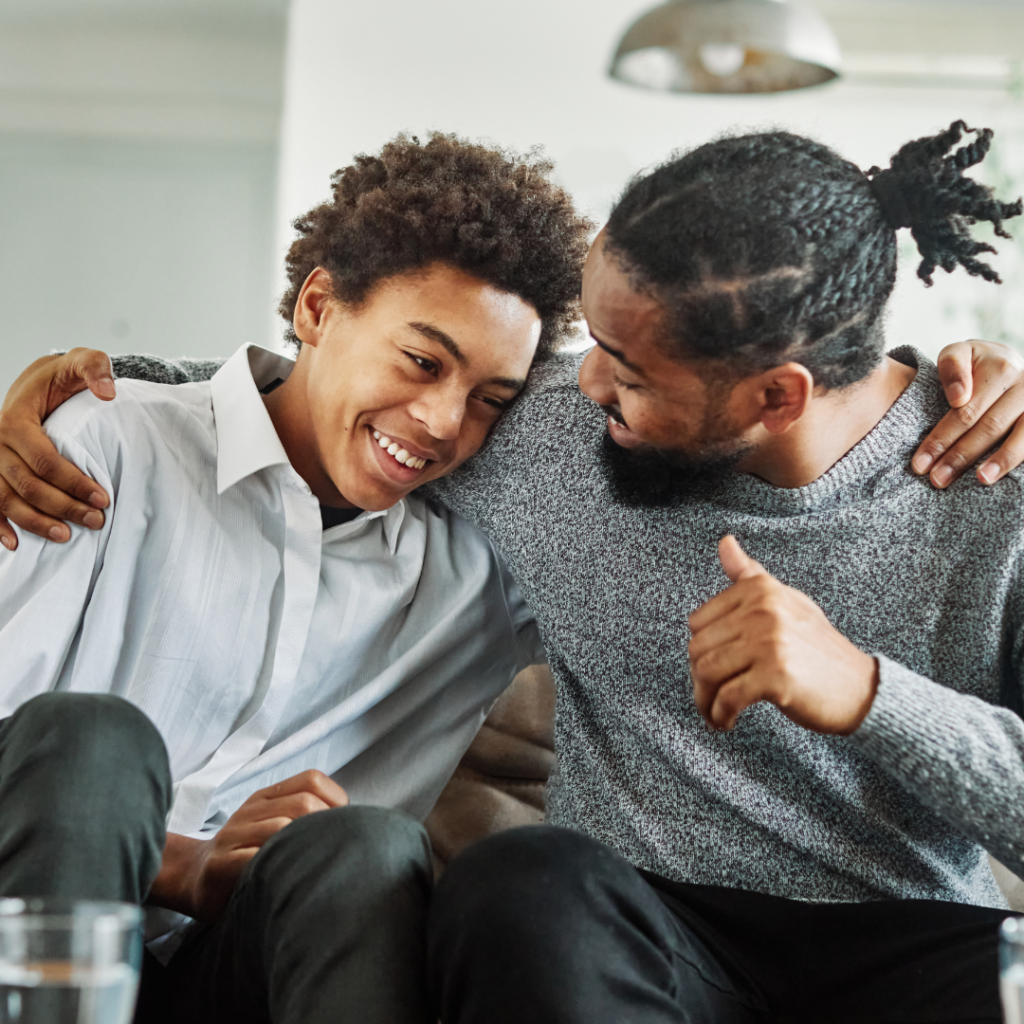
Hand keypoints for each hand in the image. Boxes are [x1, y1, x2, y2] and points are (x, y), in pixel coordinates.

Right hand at [0, 349, 115, 550]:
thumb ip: (95, 368)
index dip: (73, 481)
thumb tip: (108, 392)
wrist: (37, 385)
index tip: (103, 498)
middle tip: (95, 521)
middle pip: (26, 484)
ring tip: (65, 536)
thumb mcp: (81, 363)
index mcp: (16, 419)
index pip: (43, 459)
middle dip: (61, 506)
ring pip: (5, 499)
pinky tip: (14, 544)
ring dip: (34, 522)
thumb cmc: (62, 379)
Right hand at [149, 770, 347, 922]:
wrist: (194, 876)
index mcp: (268, 796)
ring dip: (305, 849)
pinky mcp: (220, 865)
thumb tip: (355, 822)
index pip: (312, 779)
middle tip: (331, 853)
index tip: (341, 829)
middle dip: (325, 828)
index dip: (336, 801)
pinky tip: (287, 881)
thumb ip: (305, 816)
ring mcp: (234, 835)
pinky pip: (255, 860)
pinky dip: (278, 868)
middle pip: (304, 803)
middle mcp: (252, 809)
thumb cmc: (248, 853)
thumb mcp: (274, 824)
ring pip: (282, 829)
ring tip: (314, 868)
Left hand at [687, 536, 877, 734]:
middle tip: (711, 696)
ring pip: (707, 673)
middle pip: (698, 648)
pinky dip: (720, 715)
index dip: (700, 649)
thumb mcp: (785, 601)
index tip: (711, 667)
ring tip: (715, 712)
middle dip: (698, 679)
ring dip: (705, 701)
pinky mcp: (776, 676)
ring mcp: (770, 642)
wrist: (860, 688)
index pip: (698, 622)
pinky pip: (728, 698)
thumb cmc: (817, 647)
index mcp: (760, 589)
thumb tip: (724, 541)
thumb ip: (750, 575)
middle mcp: (763, 610)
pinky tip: (727, 721)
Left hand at [912, 339, 1023, 487]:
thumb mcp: (958, 353)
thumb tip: (959, 398)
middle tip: (937, 480)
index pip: (964, 411)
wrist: (1010, 362)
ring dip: (1000, 460)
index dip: (941, 439)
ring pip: (1019, 434)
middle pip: (988, 426)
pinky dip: (1018, 457)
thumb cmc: (975, 365)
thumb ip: (951, 367)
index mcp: (998, 367)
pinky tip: (1003, 474)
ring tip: (980, 480)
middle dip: (959, 456)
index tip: (920, 464)